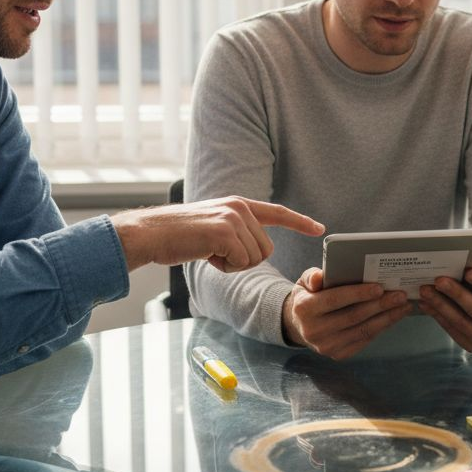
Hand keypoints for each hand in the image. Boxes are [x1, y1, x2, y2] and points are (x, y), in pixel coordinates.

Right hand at [112, 196, 323, 271]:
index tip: (320, 229)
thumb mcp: (214, 225)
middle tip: (216, 253)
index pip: (277, 212)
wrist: (151, 234)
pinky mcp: (224, 232)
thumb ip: (237, 230)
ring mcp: (233, 218)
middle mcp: (239, 207)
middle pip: (266, 249)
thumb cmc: (179, 236)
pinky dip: (224, 267)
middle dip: (244, 261)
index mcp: (239, 204)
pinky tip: (205, 255)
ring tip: (209, 252)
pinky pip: (240, 262)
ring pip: (255, 258)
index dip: (300, 222)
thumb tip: (257, 249)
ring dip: (233, 265)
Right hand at [282, 268, 411, 358]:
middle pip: (354, 316)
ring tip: (404, 305)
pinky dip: (382, 327)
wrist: (300, 325)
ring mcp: (327, 346)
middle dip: (380, 305)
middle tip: (400, 295)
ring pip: (363, 330)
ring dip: (387, 317)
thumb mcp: (304, 282)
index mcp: (305, 309)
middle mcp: (314, 331)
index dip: (358, 294)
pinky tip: (394, 316)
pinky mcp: (339, 355)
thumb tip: (320, 278)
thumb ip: (313, 277)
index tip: (379, 287)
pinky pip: (365, 339)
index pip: (335, 300)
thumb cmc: (309, 296)